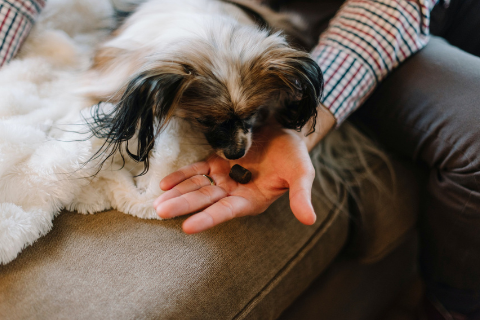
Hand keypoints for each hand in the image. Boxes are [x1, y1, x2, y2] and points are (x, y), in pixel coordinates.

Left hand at [153, 124, 316, 233]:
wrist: (285, 131)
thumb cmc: (294, 154)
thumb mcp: (301, 174)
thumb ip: (301, 196)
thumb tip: (310, 220)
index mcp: (251, 199)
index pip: (226, 211)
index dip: (208, 218)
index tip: (188, 227)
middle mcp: (234, 191)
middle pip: (205, 200)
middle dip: (184, 206)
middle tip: (161, 212)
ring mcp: (223, 176)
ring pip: (197, 186)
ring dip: (178, 194)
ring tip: (157, 203)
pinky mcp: (216, 161)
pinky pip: (196, 170)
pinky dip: (181, 176)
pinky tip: (165, 184)